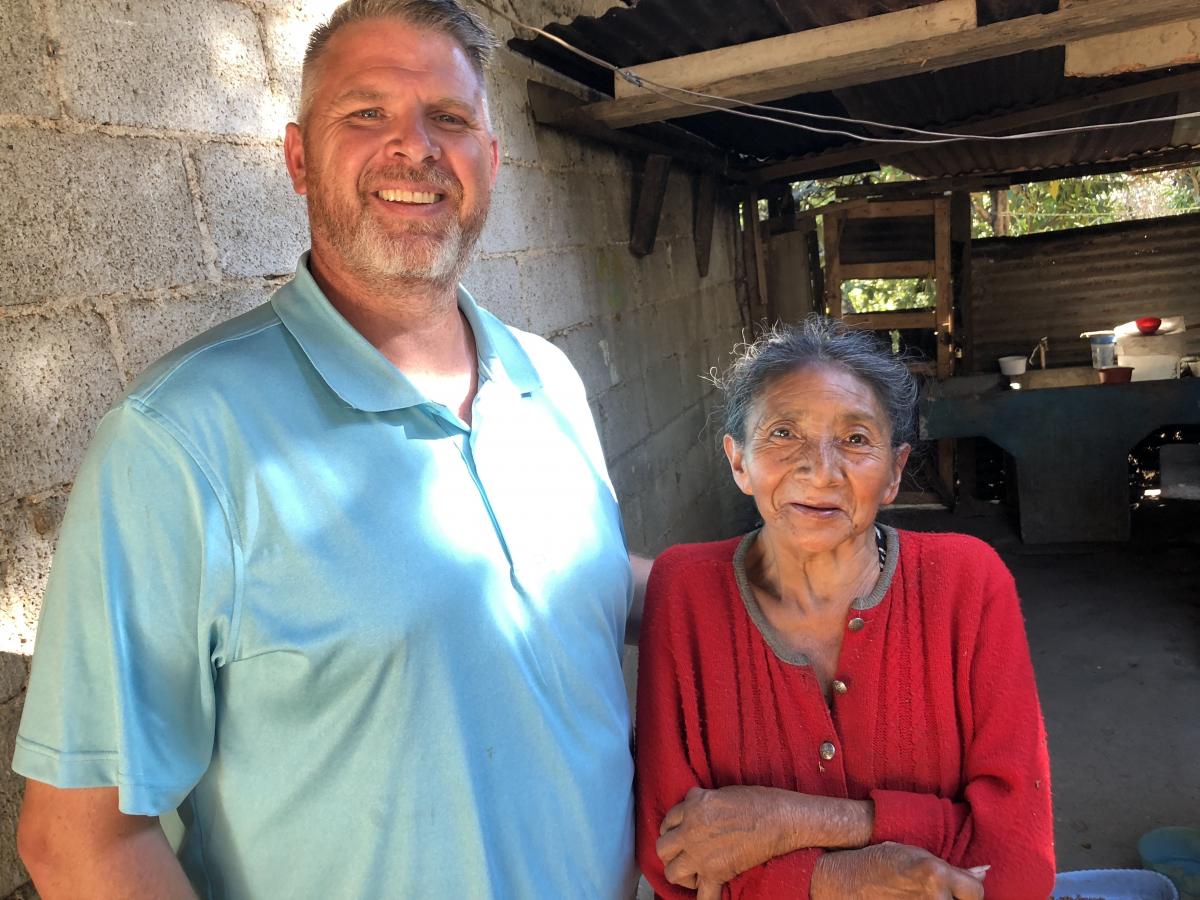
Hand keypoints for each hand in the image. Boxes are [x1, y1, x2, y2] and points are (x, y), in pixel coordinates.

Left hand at [656, 786, 792, 889]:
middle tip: (684, 854)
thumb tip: (698, 814)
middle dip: (671, 852)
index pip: (669, 820)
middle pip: (663, 847)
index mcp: (693, 805)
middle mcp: (691, 829)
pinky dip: (705, 898)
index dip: (674, 830)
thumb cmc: (758, 801)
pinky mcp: (716, 871)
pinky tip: (710, 893)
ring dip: (681, 874)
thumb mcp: (721, 793)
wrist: (779, 819)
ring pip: (671, 872)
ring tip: (694, 873)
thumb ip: (703, 804)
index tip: (681, 835)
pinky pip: (702, 896)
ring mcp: (701, 852)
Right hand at [812, 842, 985, 898]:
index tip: (961, 890)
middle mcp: (933, 898)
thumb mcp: (915, 855)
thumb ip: (951, 869)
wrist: (846, 881)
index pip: (977, 893)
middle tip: (940, 894)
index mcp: (935, 873)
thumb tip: (984, 873)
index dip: (971, 891)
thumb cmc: (879, 862)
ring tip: (925, 897)